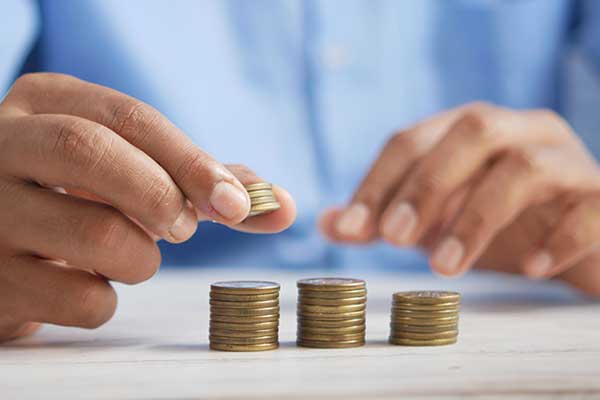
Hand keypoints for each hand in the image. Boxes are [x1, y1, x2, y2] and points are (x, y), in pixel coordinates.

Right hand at [0, 73, 295, 341]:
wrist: (3, 242)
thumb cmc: (83, 197)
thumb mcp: (133, 170)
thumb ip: (204, 182)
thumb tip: (281, 205)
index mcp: (46, 104)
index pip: (130, 119)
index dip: (193, 162)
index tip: (238, 204)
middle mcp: (1, 144)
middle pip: (92, 152)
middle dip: (160, 195)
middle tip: (183, 228)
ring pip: (95, 234)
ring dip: (141, 259)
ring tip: (129, 255)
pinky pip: (77, 299)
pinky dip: (105, 301)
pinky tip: (86, 284)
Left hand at [320, 102, 599, 295]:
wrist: (578, 244)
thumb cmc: (501, 228)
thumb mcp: (437, 223)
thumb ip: (387, 219)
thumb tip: (327, 223)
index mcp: (472, 132)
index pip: (413, 139)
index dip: (378, 181)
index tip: (350, 228)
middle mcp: (520, 132)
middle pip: (472, 131)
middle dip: (426, 185)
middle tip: (393, 239)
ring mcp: (567, 161)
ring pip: (524, 167)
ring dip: (476, 217)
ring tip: (445, 267)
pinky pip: (588, 207)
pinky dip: (557, 237)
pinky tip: (530, 268)